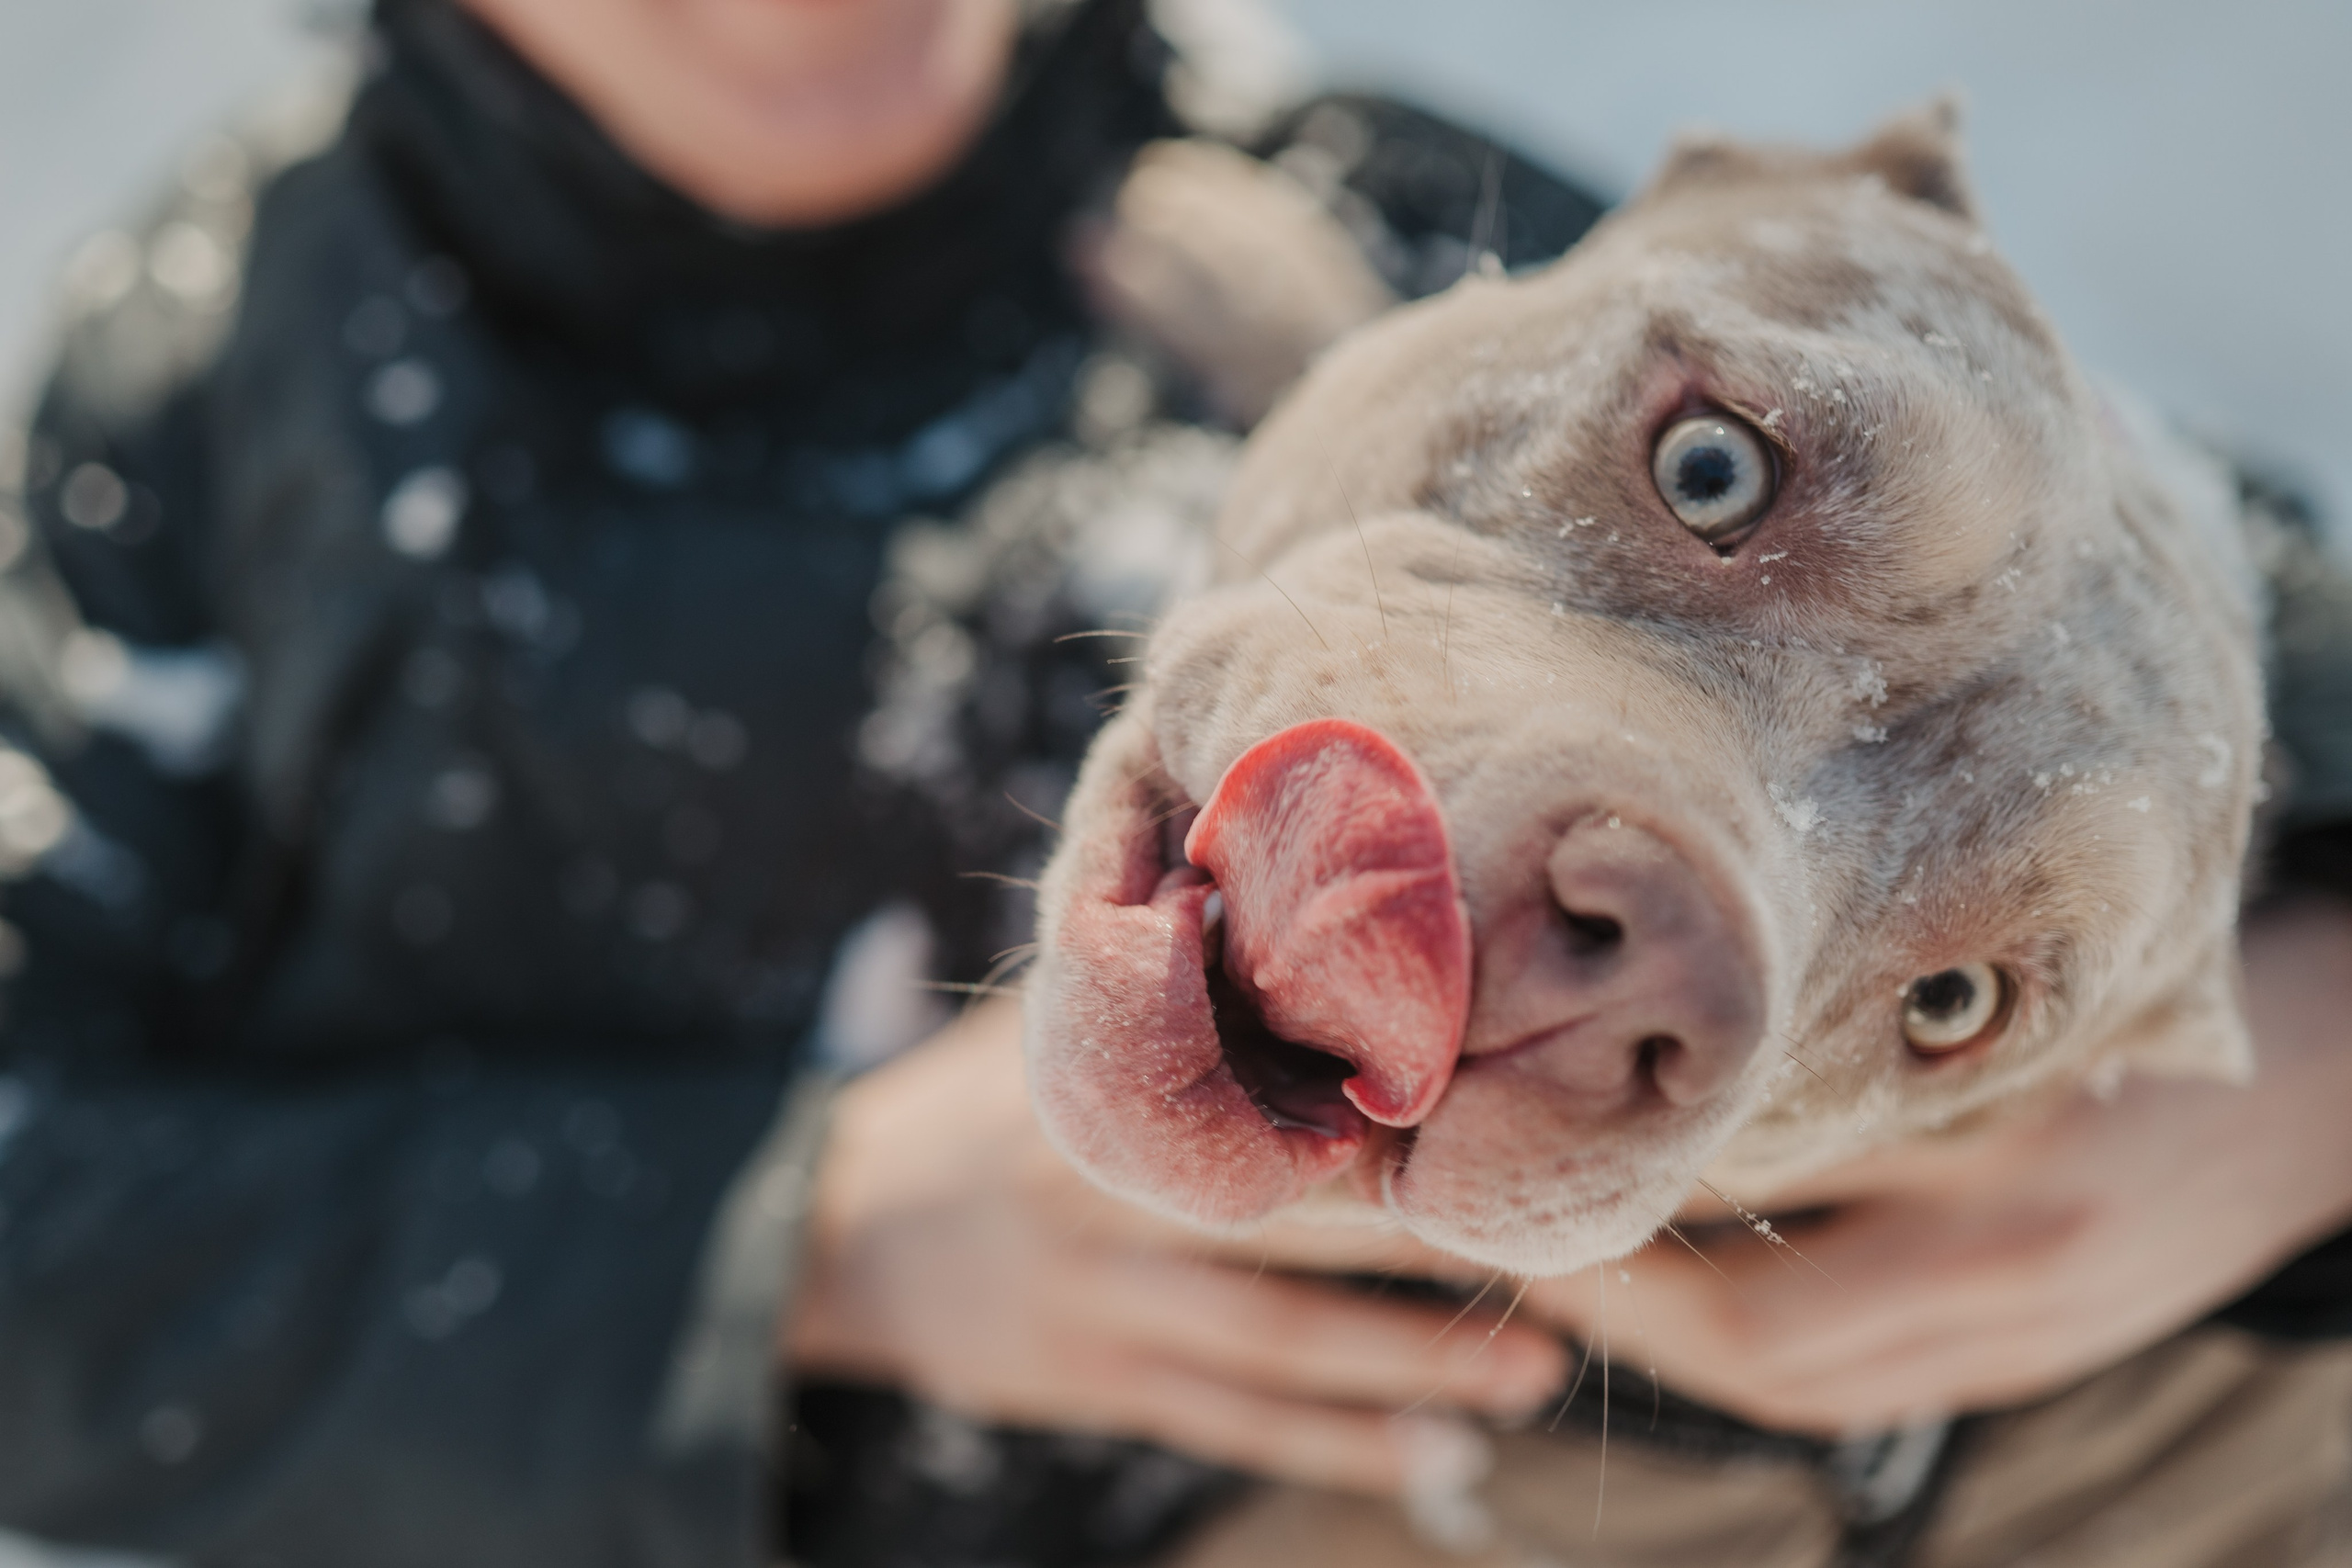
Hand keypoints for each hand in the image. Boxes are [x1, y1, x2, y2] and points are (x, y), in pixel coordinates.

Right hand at [785, 996, 1567, 1493]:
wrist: (833, 1235)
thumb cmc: (965, 1108)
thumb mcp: (1038, 1029)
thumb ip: (1151, 988)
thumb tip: (1267, 899)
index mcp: (1103, 1089)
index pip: (1258, 1093)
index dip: (1378, 1107)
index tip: (1499, 1104)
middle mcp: (1107, 1196)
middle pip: (1292, 1224)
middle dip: (1428, 1233)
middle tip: (1573, 1241)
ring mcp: (1104, 1300)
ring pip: (1281, 1340)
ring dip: (1412, 1359)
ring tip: (1535, 1366)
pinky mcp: (1101, 1381)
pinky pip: (1235, 1421)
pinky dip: (1338, 1446)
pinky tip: (1436, 1464)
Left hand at [1517, 896, 2351, 1434]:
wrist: (2323, 1072)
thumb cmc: (2132, 980)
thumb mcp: (1987, 972)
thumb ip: (1832, 1022)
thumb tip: (1640, 1048)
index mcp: (1995, 1146)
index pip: (1750, 1205)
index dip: (1613, 1202)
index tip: (1513, 1158)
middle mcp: (2015, 1260)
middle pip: (1760, 1337)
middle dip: (1618, 1299)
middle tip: (1513, 1235)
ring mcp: (2033, 1330)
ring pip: (1798, 1382)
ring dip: (1669, 1340)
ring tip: (1574, 1267)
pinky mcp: (2038, 1356)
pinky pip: (1857, 1390)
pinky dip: (1752, 1355)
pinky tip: (1681, 1297)